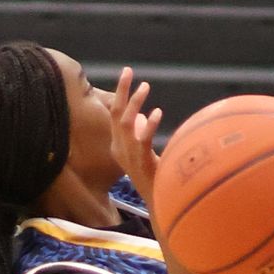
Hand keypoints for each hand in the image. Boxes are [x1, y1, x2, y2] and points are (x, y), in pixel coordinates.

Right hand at [109, 66, 162, 203]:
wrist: (158, 201)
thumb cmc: (154, 176)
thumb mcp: (142, 152)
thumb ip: (140, 133)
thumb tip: (144, 115)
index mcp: (117, 146)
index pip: (114, 114)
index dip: (119, 93)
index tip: (127, 73)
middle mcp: (119, 148)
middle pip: (116, 114)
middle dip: (120, 91)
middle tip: (128, 71)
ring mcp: (129, 155)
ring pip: (126, 123)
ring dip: (134, 103)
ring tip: (145, 86)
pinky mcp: (141, 162)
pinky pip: (142, 139)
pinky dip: (149, 125)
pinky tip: (157, 112)